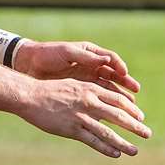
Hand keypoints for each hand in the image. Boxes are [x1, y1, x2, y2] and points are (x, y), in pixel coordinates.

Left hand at [15, 39, 140, 97]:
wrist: (28, 65)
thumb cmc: (47, 55)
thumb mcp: (66, 53)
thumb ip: (86, 57)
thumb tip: (107, 60)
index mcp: (90, 53)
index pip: (111, 60)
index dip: (120, 67)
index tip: (125, 74)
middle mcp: (91, 66)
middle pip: (113, 75)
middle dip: (125, 83)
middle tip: (136, 91)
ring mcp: (85, 79)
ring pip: (107, 87)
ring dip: (119, 95)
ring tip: (130, 104)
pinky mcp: (79, 91)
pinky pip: (96, 97)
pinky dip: (106, 104)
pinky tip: (112, 111)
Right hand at [19, 77, 150, 157]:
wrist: (30, 95)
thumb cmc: (50, 90)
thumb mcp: (74, 85)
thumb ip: (89, 92)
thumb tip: (101, 99)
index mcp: (91, 90)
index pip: (118, 100)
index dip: (131, 109)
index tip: (141, 116)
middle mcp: (89, 102)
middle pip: (118, 115)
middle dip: (135, 126)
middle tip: (147, 133)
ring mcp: (81, 117)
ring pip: (108, 132)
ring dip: (124, 142)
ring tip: (135, 150)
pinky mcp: (71, 129)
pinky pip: (92, 141)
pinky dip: (105, 148)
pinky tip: (116, 154)